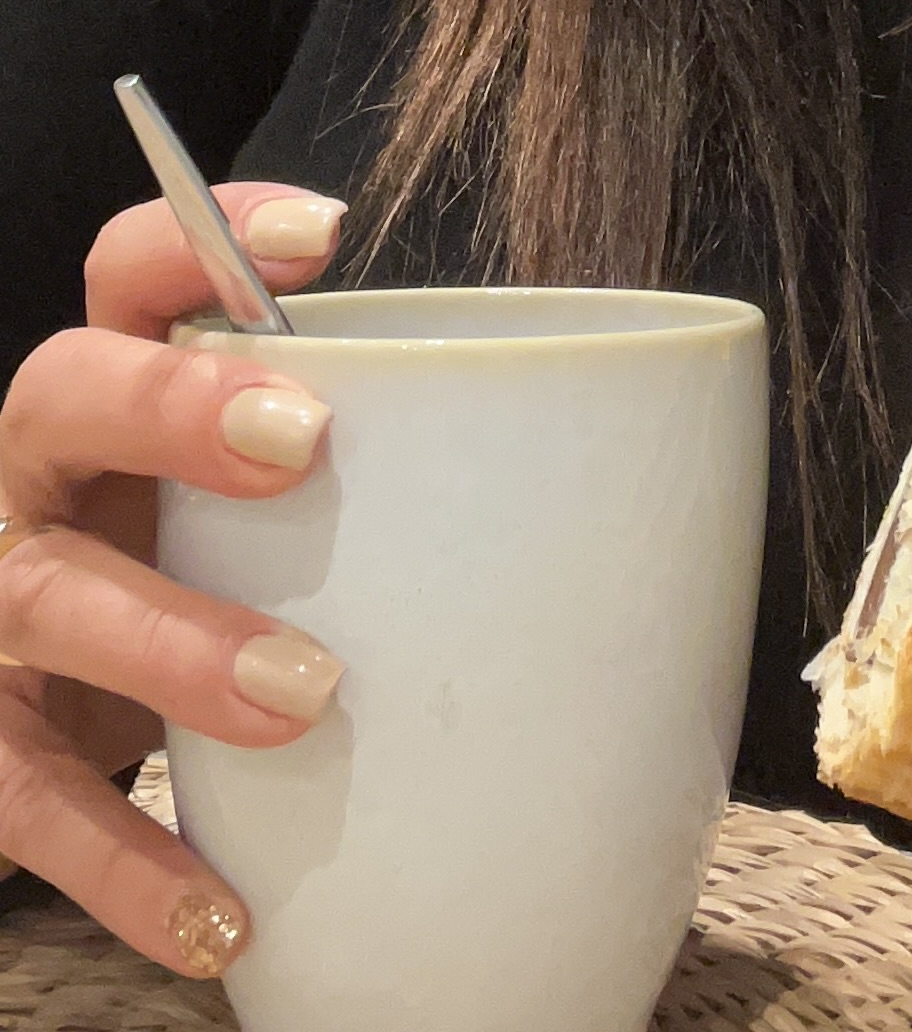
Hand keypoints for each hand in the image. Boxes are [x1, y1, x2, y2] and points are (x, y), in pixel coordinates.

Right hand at [0, 183, 347, 980]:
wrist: (41, 727)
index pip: (129, 271)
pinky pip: (35, 804)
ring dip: (172, 643)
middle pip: (62, 392)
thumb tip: (621, 465)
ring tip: (304, 693)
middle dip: (174, 406)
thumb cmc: (201, 575)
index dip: (205, 230)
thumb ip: (375, 467)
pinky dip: (130, 863)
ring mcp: (1, 604)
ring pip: (47, 597)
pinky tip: (223, 910)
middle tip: (303, 439)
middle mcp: (43, 478)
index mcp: (116, 394)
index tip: (322, 235)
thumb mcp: (255, 502)